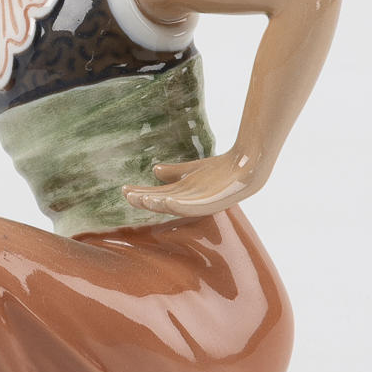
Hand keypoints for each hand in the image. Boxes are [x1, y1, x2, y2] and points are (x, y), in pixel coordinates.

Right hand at [122, 149, 265, 217]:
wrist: (248, 164)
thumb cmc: (222, 169)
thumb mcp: (193, 169)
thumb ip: (175, 171)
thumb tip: (154, 171)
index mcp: (185, 196)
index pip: (158, 196)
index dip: (141, 194)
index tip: (123, 189)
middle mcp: (192, 203)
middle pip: (163, 203)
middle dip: (145, 200)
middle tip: (127, 196)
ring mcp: (204, 203)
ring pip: (176, 206)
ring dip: (158, 204)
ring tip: (142, 199)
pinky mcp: (216, 202)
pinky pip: (195, 207)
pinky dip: (181, 204)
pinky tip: (167, 199)